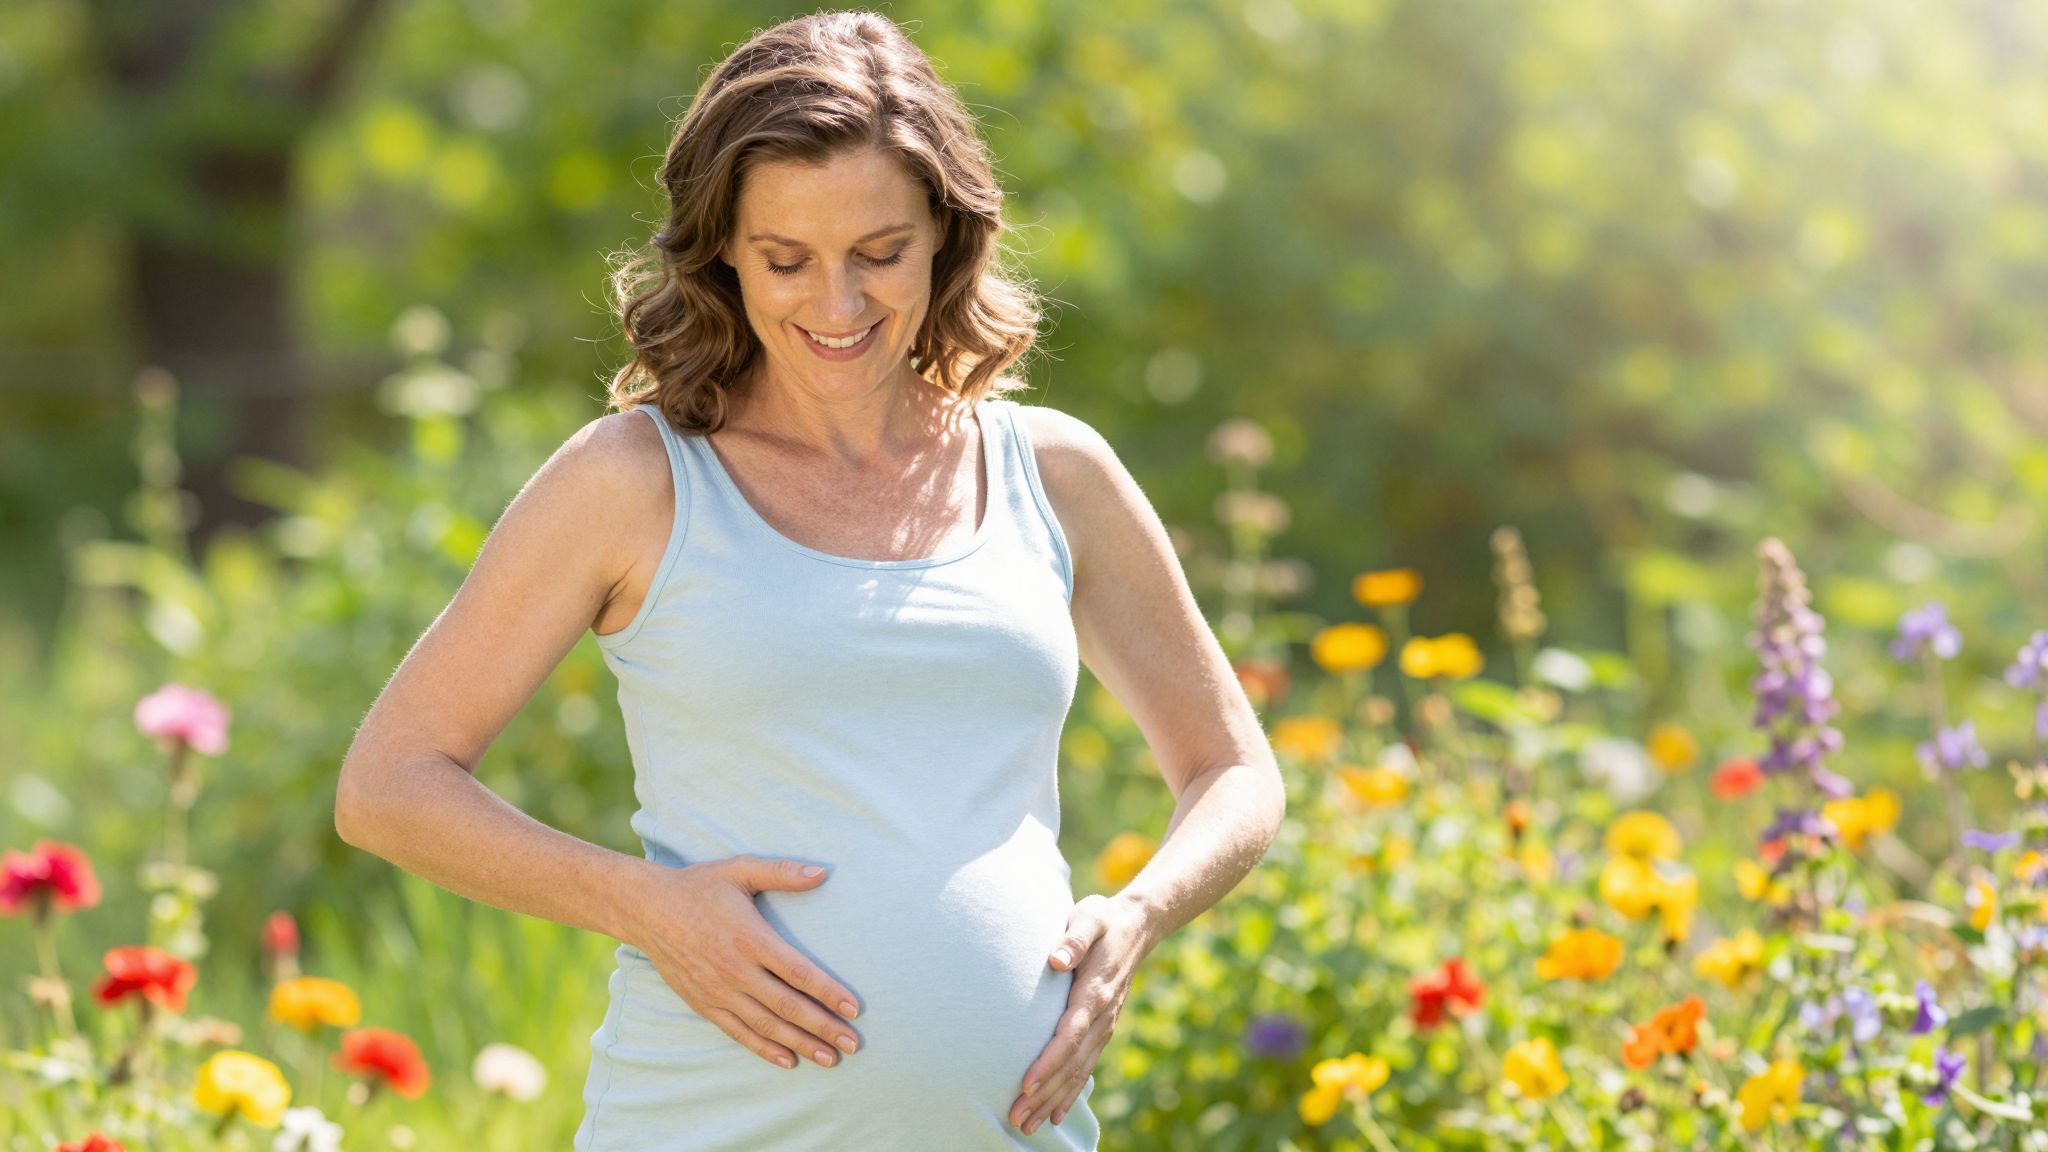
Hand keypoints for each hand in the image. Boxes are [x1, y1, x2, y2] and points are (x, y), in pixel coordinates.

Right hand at [623, 854, 862, 1070]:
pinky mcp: (704, 1004)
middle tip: (853, 1044)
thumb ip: (782, 872)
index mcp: (750, 938)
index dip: (829, 992)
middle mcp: (736, 970)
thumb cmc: (699, 886)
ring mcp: (719, 991)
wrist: (647, 910)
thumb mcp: (740, 870)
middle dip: (823, 1027)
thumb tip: (822, 872)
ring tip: (830, 1059)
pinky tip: (788, 1060)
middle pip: (788, 1006)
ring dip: (800, 1044)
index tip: (855, 1009)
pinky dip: (764, 1048)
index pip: (798, 972)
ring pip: (766, 1025)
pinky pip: (738, 1032)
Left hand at [1011, 893, 1156, 1133]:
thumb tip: (1056, 958)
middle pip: (1071, 1064)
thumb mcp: (1089, 918)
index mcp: (1095, 992)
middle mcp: (1102, 1016)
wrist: (1138, 925)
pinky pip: (1085, 1067)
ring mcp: (1105, 1026)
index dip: (1048, 1062)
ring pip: (1078, 1072)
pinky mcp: (1102, 1029)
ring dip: (1053, 1101)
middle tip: (1016, 1118)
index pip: (1069, 1035)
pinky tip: (1055, 1114)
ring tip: (1028, 1126)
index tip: (1025, 1084)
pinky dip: (1070, 1092)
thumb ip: (1073, 938)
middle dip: (1044, 1094)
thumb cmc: (1103, 919)